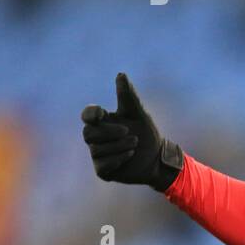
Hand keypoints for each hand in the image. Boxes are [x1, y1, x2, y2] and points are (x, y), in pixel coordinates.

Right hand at [81, 72, 183, 190]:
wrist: (157, 158)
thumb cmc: (146, 133)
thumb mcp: (139, 114)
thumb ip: (128, 95)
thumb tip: (121, 74)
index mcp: (103, 122)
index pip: (87, 115)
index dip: (90, 114)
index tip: (101, 114)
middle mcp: (96, 138)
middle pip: (88, 133)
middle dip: (110, 132)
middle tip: (129, 132)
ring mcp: (98, 154)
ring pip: (97, 150)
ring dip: (120, 146)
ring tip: (135, 145)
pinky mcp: (102, 170)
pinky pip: (103, 164)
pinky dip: (119, 159)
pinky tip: (130, 156)